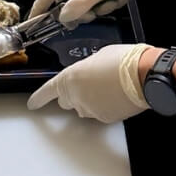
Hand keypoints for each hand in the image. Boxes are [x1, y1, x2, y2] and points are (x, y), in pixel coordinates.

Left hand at [28, 43, 150, 121]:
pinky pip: (98, 113)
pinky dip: (103, 106)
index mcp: (71, 78)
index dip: (39, 98)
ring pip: (83, 108)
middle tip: (88, 83)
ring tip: (107, 86)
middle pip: (66, 101)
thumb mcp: (97, 57)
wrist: (143, 76)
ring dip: (89, 100)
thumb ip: (85, 69)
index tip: (32, 104)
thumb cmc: (122, 61)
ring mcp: (90, 109)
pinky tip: (114, 95)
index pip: (48, 91)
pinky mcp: (104, 118)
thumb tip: (87, 75)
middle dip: (72, 94)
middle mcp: (76, 96)